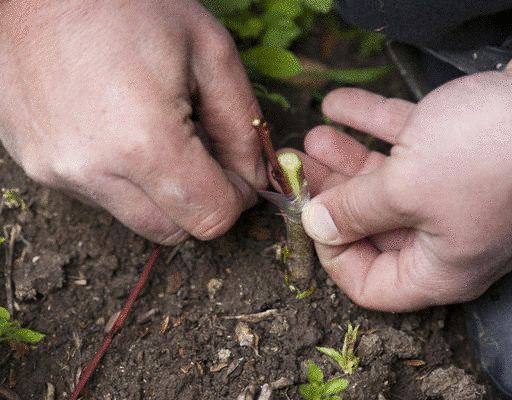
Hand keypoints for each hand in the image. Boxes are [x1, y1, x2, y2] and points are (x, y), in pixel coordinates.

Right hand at [0, 0, 265, 243]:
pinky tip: (121, 131)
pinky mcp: (34, 164)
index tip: (238, 174)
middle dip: (201, 203)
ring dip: (161, 193)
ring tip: (160, 134)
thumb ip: (242, 125)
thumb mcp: (209, 52)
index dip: (236, 200)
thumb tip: (253, 177)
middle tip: (206, 155)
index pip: (209, 218)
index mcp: (144, 142)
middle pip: (173, 230)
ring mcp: (56, 170)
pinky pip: (97, 195)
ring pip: (134, 217)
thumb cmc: (128, 3)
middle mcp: (93, 170)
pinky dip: (122, 179)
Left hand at [296, 51, 511, 310]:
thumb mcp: (405, 190)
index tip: (310, 216)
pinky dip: (374, 125)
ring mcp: (458, 196)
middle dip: (333, 195)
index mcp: (441, 269)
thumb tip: (317, 225)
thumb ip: (354, 211)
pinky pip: (410, 144)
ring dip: (348, 159)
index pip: (371, 285)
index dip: (333, 255)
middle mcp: (450, 238)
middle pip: (374, 227)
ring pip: (389, 183)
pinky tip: (338, 104)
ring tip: (312, 137)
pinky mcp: (465, 153)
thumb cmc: (492, 155)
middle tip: (300, 169)